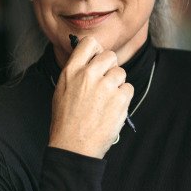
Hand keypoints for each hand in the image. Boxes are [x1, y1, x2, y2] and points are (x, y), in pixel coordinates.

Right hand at [48, 36, 133, 157]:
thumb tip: (90, 60)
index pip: (90, 43)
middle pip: (110, 56)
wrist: (73, 147)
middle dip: (110, 68)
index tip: (97, 60)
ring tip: (105, 101)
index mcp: (72, 71)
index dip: (96, 51)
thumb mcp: (61, 91)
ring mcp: (106, 86)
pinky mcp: (120, 99)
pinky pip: (128, 88)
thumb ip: (76, 73)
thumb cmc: (65, 122)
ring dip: (117, 84)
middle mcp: (89, 75)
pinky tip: (111, 109)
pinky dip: (123, 98)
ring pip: (121, 73)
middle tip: (104, 84)